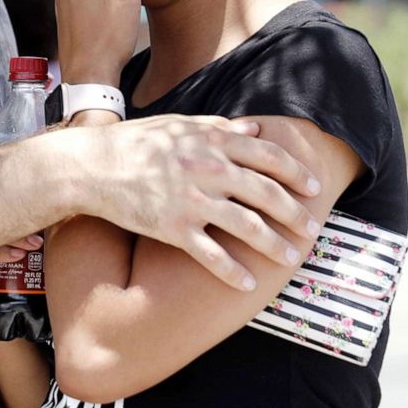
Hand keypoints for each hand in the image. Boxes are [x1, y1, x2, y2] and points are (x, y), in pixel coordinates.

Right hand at [72, 114, 321, 289]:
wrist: (94, 166)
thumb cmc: (136, 142)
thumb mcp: (178, 124)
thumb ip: (219, 126)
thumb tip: (255, 127)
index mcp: (211, 140)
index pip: (268, 156)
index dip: (296, 172)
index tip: (313, 186)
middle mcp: (208, 169)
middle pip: (267, 193)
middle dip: (295, 213)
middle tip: (313, 228)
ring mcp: (192, 200)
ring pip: (248, 227)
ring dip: (275, 245)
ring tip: (292, 257)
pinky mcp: (173, 228)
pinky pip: (212, 255)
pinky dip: (234, 272)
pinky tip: (249, 283)